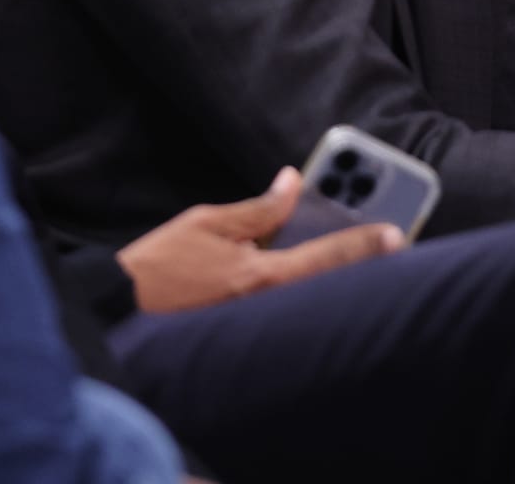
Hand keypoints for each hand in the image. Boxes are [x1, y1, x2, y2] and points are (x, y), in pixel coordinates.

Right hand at [117, 167, 403, 312]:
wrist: (117, 313)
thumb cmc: (156, 268)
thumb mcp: (206, 223)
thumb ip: (257, 208)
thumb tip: (292, 183)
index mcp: (259, 276)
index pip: (324, 256)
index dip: (363, 243)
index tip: (396, 234)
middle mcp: (264, 306)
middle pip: (328, 283)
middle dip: (360, 262)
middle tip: (393, 245)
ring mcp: (255, 323)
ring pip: (311, 297)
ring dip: (336, 273)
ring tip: (366, 251)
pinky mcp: (243, 332)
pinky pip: (288, 308)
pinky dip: (309, 287)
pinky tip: (320, 270)